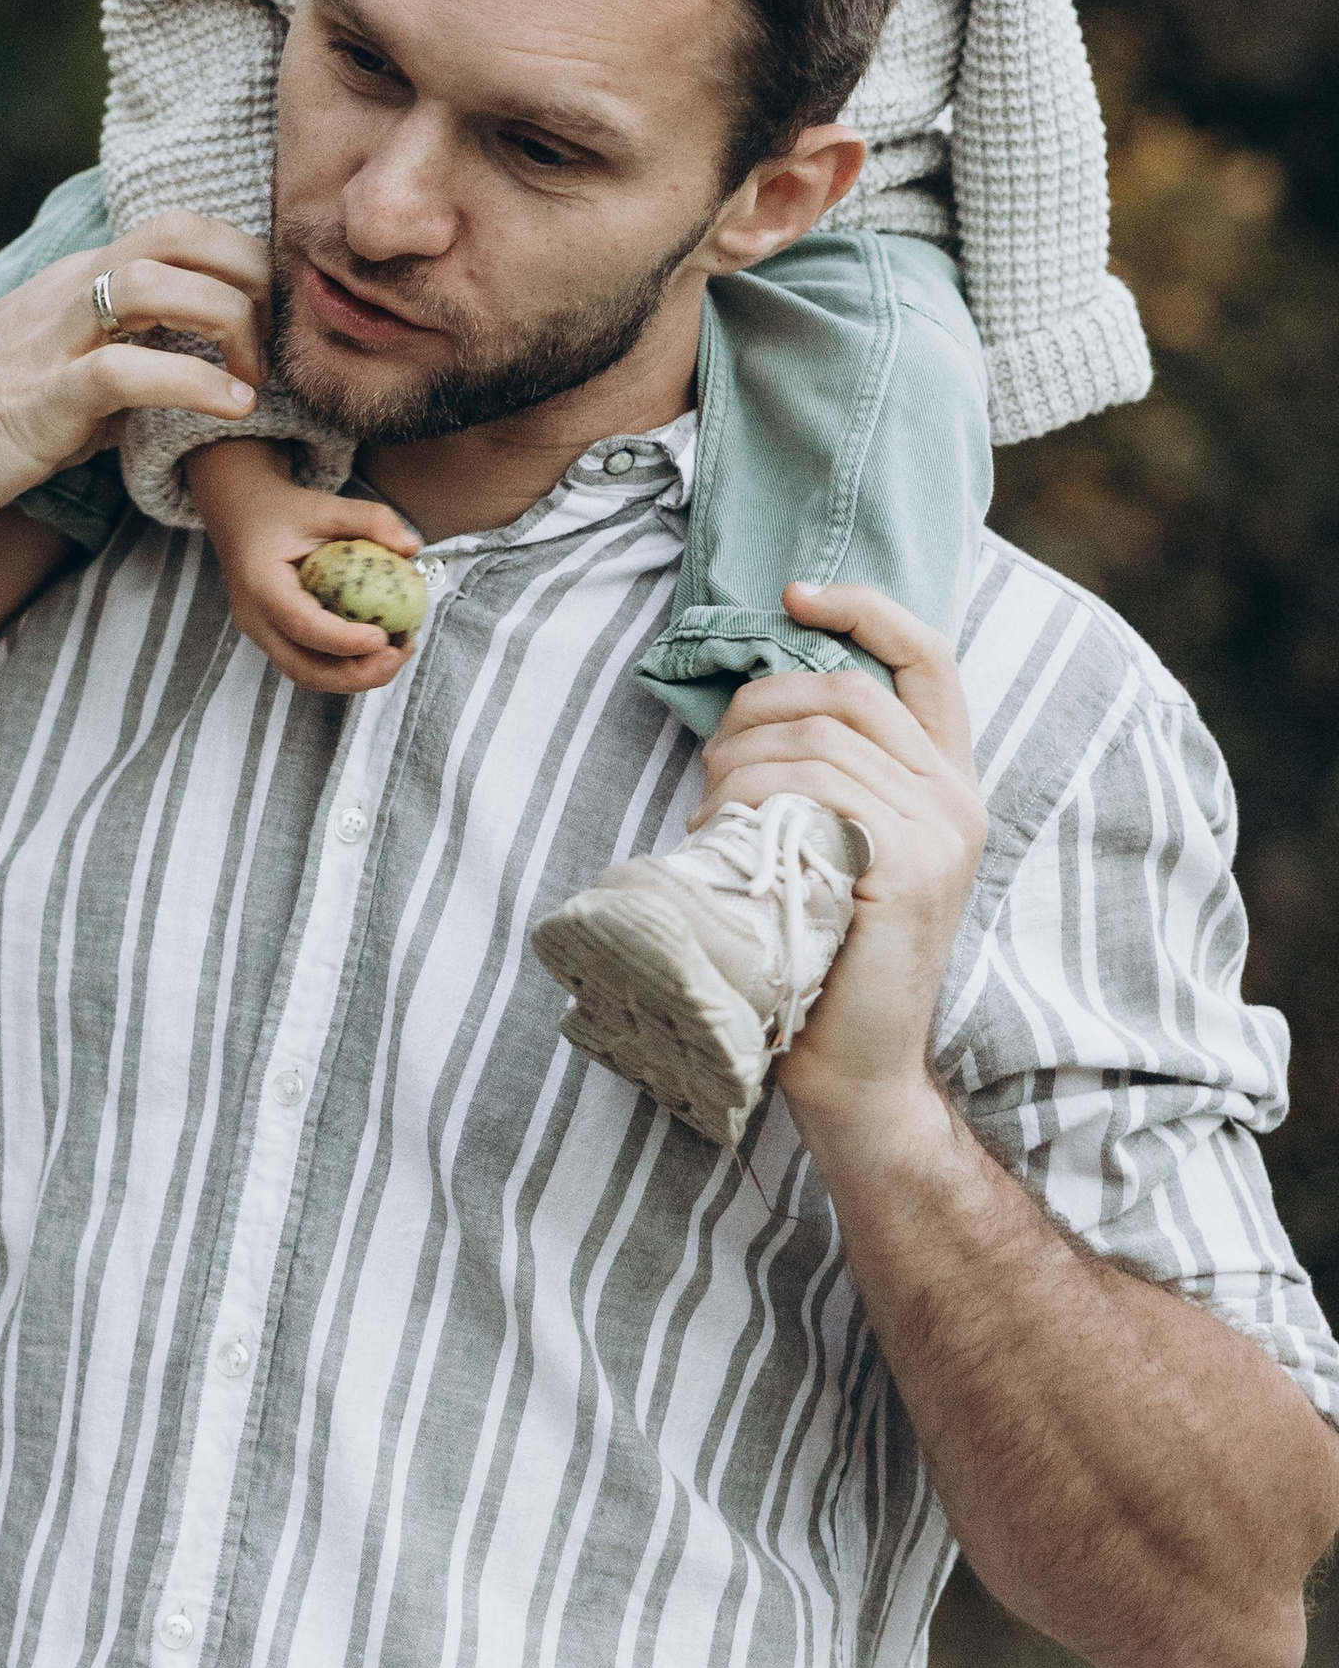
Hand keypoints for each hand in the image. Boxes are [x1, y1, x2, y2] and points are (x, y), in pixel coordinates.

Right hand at [0, 213, 270, 545]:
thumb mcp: (55, 390)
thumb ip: (118, 380)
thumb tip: (181, 394)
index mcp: (74, 286)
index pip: (180, 230)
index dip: (244, 263)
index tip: (271, 325)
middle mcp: (66, 295)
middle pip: (183, 232)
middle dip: (251, 278)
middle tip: (271, 348)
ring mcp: (50, 341)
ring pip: (157, 281)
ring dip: (229, 321)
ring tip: (252, 379)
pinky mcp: (38, 398)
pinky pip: (127, 369)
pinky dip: (192, 382)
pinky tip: (229, 409)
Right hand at [188, 442, 423, 696]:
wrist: (241, 518)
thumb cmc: (282, 513)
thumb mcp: (324, 507)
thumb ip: (369, 520)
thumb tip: (412, 546)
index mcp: (261, 585)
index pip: (302, 625)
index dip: (344, 640)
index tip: (384, 637)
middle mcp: (256, 620)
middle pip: (304, 669)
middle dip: (357, 675)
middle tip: (400, 652)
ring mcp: (263, 636)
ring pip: (309, 675)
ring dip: (356, 676)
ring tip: (398, 651)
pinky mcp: (277, 641)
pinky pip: (311, 665)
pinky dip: (346, 666)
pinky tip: (379, 647)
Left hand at [696, 580, 988, 1139]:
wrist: (852, 1072)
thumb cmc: (822, 955)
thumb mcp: (834, 845)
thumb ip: (826, 774)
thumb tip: (749, 700)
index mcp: (946, 784)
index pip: (926, 659)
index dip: (864, 608)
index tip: (793, 594)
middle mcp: (957, 799)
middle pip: (843, 694)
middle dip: (756, 712)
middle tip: (712, 772)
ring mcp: (941, 833)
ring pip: (815, 743)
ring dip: (738, 769)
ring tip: (711, 821)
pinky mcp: (909, 867)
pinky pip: (818, 792)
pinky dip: (756, 802)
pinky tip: (728, 839)